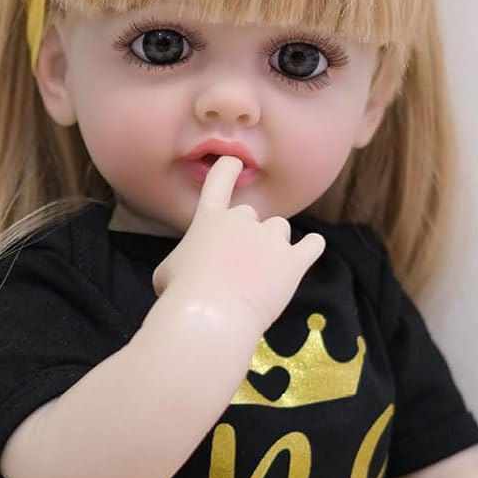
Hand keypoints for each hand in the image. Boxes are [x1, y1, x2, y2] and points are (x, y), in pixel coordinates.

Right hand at [151, 155, 325, 332]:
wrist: (210, 316)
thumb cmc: (181, 294)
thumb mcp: (166, 271)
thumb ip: (185, 260)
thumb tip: (191, 270)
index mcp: (210, 219)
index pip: (219, 182)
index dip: (227, 169)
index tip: (233, 162)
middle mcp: (242, 221)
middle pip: (251, 216)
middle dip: (245, 234)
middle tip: (234, 264)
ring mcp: (270, 240)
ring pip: (279, 229)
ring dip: (272, 243)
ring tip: (261, 271)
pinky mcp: (292, 263)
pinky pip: (311, 246)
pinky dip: (311, 246)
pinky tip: (310, 248)